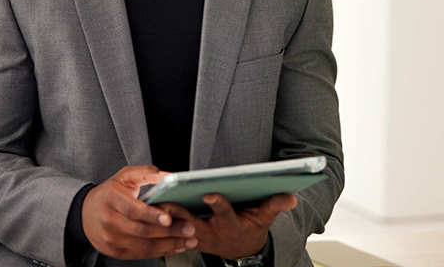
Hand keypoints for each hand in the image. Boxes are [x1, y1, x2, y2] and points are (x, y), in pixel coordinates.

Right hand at [82, 165, 198, 259]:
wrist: (86, 213)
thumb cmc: (110, 193)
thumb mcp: (125, 176)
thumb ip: (146, 172)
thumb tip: (168, 175)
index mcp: (111, 198)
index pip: (132, 209)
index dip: (151, 215)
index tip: (169, 217)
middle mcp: (109, 220)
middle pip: (141, 230)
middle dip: (168, 231)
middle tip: (189, 229)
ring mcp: (111, 239)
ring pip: (143, 246)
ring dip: (169, 244)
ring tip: (188, 241)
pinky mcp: (115, 252)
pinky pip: (141, 254)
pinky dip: (160, 251)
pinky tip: (174, 246)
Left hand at [161, 193, 296, 259]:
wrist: (241, 249)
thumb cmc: (251, 229)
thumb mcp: (264, 218)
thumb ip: (274, 205)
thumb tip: (291, 197)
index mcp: (231, 226)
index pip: (224, 214)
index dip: (217, 204)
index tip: (209, 194)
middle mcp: (212, 233)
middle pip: (193, 222)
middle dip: (179, 212)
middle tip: (167, 201)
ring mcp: (198, 237)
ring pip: (179, 227)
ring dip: (166, 217)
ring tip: (154, 202)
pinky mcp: (189, 237)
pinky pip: (173, 231)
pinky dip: (163, 221)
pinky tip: (152, 208)